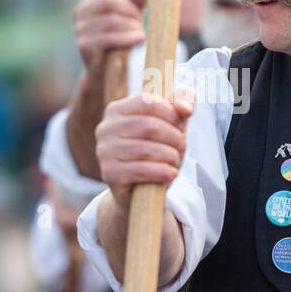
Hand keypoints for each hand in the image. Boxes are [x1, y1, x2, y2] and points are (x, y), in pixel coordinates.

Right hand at [73, 0, 147, 72]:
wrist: (108, 73)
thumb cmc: (122, 40)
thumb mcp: (131, 18)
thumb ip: (136, 2)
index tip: (137, 5)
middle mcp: (80, 11)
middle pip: (110, 0)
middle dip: (131, 11)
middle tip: (141, 23)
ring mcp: (80, 28)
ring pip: (111, 19)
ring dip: (132, 26)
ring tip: (141, 34)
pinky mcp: (84, 45)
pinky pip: (107, 37)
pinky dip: (127, 37)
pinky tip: (139, 39)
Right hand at [95, 87, 194, 207]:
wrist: (140, 190)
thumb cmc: (157, 150)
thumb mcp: (172, 125)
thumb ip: (182, 105)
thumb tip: (185, 107)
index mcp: (117, 110)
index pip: (146, 101)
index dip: (169, 111)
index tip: (180, 122)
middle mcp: (106, 128)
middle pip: (148, 125)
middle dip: (173, 136)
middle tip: (181, 146)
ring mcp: (104, 151)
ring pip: (145, 149)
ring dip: (170, 156)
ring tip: (176, 161)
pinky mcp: (109, 173)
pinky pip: (141, 170)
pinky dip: (162, 171)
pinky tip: (170, 173)